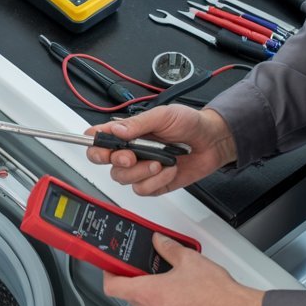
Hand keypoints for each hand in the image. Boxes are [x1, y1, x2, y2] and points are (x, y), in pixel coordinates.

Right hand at [85, 104, 237, 195]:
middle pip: (104, 163)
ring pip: (123, 178)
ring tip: (159, 161)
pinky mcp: (153, 183)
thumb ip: (138, 124)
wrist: (212, 141)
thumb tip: (115, 130)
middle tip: (130, 156)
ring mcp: (141, 168)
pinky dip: (157, 180)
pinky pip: (143, 189)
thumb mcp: (163, 115)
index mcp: (128, 132)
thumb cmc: (189, 123)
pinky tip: (168, 169)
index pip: (99, 139)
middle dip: (116, 161)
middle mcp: (131, 151)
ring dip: (141, 171)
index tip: (99, 145)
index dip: (93, 144)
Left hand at [103, 236, 263, 305]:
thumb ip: (167, 248)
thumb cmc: (217, 294)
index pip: (112, 287)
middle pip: (130, 296)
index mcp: (148, 294)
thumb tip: (158, 242)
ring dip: (153, 295)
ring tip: (172, 282)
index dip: (108, 274)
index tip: (111, 266)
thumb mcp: (188, 259)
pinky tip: (181, 297)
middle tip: (150, 269)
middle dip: (138, 281)